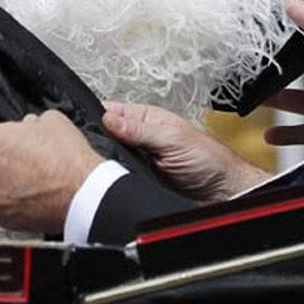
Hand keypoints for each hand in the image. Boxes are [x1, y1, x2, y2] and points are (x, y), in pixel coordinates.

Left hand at [0, 111, 103, 233]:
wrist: (82, 195)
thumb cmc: (68, 161)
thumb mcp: (51, 119)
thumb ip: (30, 122)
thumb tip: (29, 127)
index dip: (10, 138)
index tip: (22, 145)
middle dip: (6, 161)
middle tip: (30, 164)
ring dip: (9, 184)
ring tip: (35, 182)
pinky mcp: (0, 219)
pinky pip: (3, 207)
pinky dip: (14, 204)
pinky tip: (35, 197)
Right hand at [103, 102, 269, 202]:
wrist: (221, 192)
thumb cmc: (209, 159)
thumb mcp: (172, 139)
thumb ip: (140, 129)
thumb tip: (110, 118)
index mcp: (147, 118)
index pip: (112, 111)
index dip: (97, 118)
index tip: (82, 128)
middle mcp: (139, 137)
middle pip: (106, 135)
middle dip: (97, 142)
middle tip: (89, 151)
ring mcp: (138, 159)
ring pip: (109, 157)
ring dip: (105, 161)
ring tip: (99, 165)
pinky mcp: (138, 178)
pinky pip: (117, 176)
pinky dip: (112, 178)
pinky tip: (110, 179)